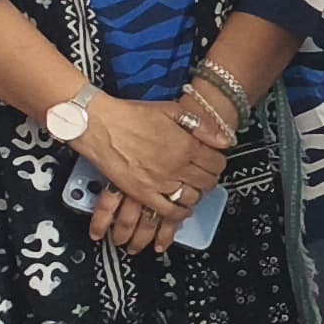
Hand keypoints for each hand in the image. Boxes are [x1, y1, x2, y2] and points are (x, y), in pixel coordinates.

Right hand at [69, 94, 203, 252]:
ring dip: (196, 195)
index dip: (218, 162)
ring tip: (193, 189)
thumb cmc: (131, 115)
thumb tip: (224, 140)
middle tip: (205, 175)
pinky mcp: (142, 193)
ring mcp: (160, 182)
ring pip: (191, 198)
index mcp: (186, 145)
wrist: (99, 124)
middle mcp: (176, 166)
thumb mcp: (171, 110)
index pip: (217, 162)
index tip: (214, 161)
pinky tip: (181, 210)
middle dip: (209, 178)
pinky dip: (178, 213)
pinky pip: (167, 211)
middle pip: (206, 181)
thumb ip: (202, 126)